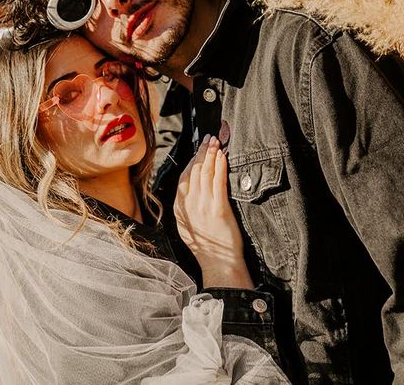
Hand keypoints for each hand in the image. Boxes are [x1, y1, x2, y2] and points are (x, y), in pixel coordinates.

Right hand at [174, 135, 253, 288]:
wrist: (218, 264)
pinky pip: (218, 182)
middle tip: (209, 139)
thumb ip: (186, 207)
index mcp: (180, 208)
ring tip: (216, 143)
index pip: (184, 177)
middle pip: (194, 171)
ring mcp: (203, 206)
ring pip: (205, 173)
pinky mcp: (218, 209)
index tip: (199, 149)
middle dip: (201, 152)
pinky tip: (222, 157)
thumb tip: (190, 190)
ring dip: (210, 155)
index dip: (192, 160)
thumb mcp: (187, 226)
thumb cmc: (207, 247)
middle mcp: (189, 205)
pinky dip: (219, 167)